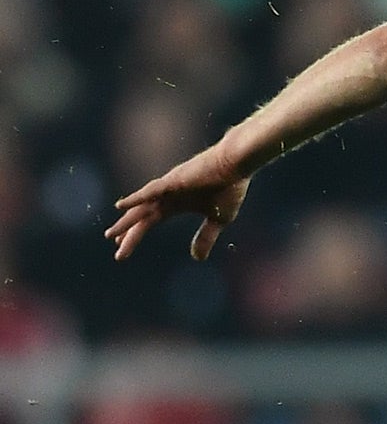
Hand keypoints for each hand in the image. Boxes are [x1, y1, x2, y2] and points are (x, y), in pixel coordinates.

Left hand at [104, 145, 251, 261]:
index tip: (121, 249)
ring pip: (141, 206)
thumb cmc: (230, 187)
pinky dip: (136, 198)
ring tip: (110, 235)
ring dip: (126, 221)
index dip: (136, 235)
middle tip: (114, 247)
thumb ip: (206, 237)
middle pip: (141, 217)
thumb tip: (197, 258)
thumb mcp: (218, 219)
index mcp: (175, 204)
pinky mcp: (174, 180)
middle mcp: (166, 195)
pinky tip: (121, 206)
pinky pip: (151, 191)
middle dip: (127, 233)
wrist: (237, 165)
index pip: (150, 221)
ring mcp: (168, 187)